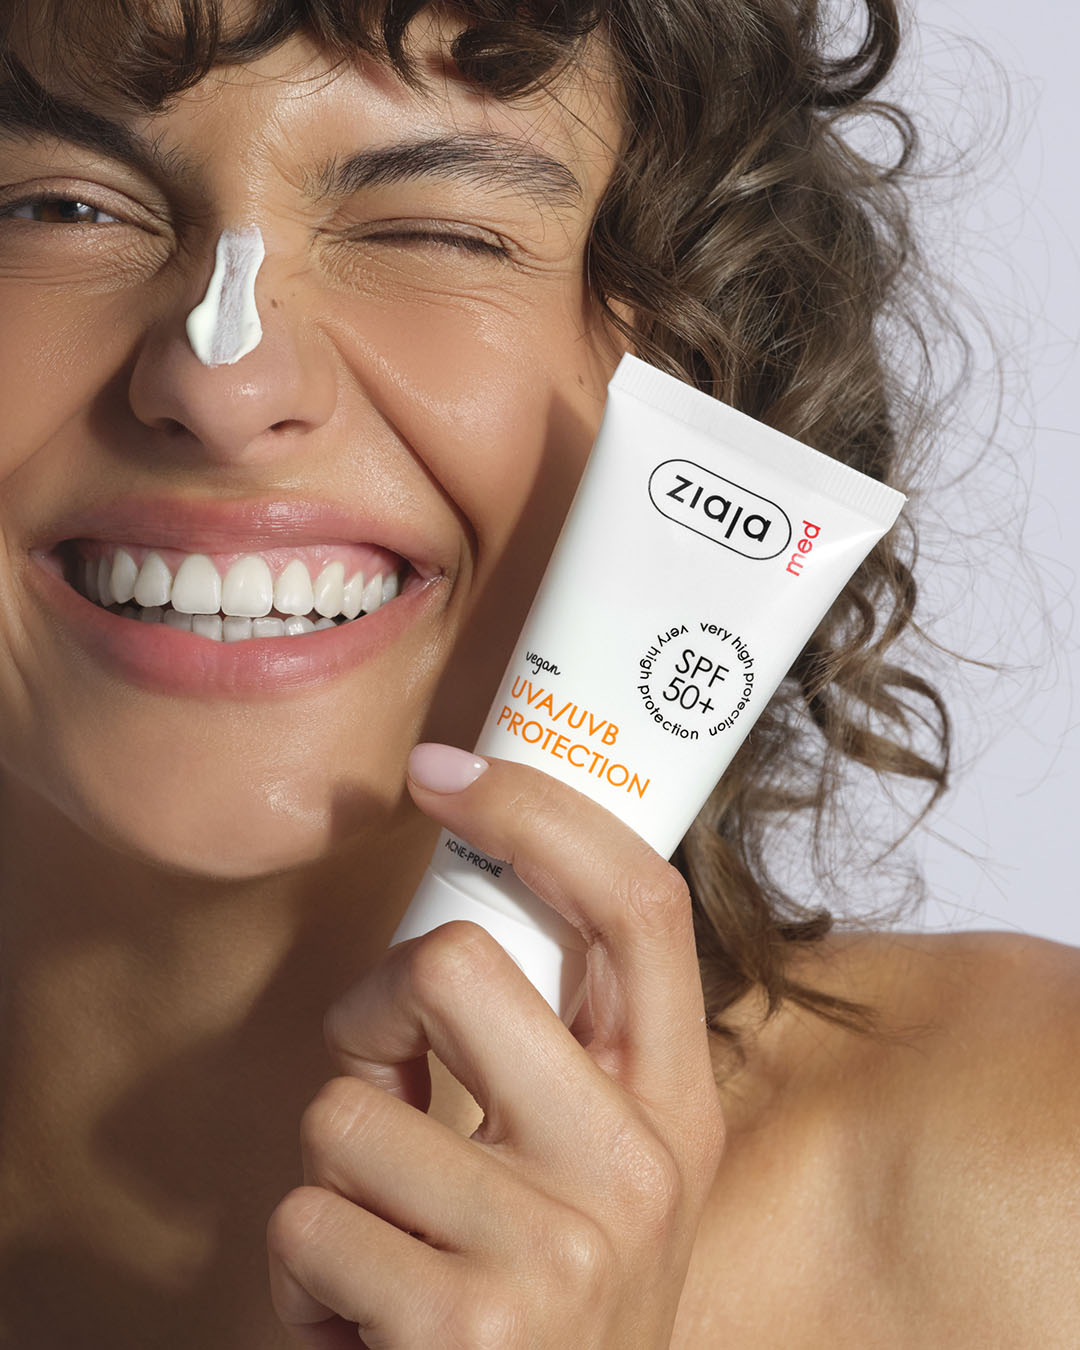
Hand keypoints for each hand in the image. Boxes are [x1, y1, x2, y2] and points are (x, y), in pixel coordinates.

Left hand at [267, 744, 725, 1347]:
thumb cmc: (541, 1300)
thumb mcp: (585, 1172)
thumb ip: (545, 1059)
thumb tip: (435, 948)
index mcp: (673, 1108)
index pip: (639, 908)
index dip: (540, 815)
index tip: (446, 772)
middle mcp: (639, 1167)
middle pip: (456, 965)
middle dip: (375, 1008)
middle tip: (382, 1076)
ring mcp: (559, 1251)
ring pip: (347, 1109)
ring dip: (335, 1180)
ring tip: (390, 1251)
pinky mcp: (465, 1331)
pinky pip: (306, 1223)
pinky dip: (304, 1274)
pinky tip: (365, 1327)